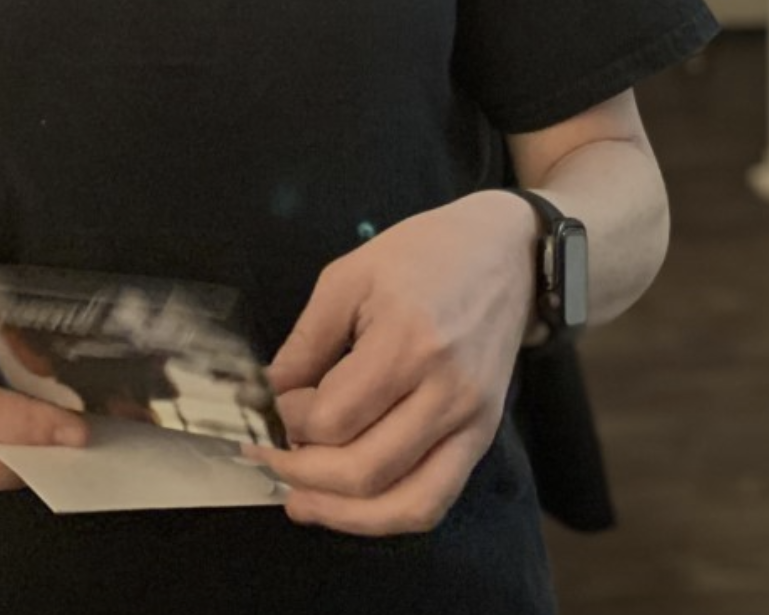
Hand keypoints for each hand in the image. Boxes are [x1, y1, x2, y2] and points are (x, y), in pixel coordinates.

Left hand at [245, 192, 536, 535]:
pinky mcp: (483, 437)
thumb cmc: (421, 254)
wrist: (502, 253)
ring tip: (299, 500)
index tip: (266, 409)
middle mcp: (446, 391)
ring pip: (403, 503)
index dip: (287, 423)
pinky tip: (350, 505)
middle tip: (267, 456)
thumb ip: (305, 342)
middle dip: (301, 473)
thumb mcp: (348, 278)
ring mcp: (471, 421)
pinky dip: (387, 515)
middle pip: (363, 470)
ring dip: (342, 513)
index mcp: (407, 341)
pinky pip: (435, 500)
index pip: (333, 417)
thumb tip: (267, 397)